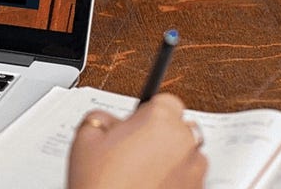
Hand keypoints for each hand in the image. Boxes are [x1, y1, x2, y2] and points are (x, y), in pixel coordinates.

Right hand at [67, 94, 206, 188]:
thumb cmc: (101, 185)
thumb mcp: (85, 137)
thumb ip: (102, 117)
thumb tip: (111, 121)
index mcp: (160, 120)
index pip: (165, 100)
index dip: (147, 112)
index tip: (135, 123)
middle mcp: (185, 141)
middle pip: (177, 127)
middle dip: (158, 135)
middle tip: (131, 150)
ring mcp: (195, 170)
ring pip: (184, 153)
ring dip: (168, 158)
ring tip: (138, 174)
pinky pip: (187, 178)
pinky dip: (174, 180)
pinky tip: (148, 186)